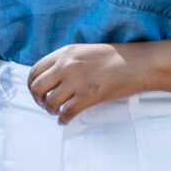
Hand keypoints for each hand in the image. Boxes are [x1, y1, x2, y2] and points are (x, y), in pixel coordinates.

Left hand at [25, 43, 146, 123]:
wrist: (139, 63)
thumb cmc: (115, 57)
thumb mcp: (85, 51)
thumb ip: (67, 61)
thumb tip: (52, 76)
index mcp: (65, 53)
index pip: (35, 70)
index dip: (31, 85)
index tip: (36, 92)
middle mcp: (67, 66)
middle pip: (37, 87)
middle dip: (38, 99)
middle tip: (45, 104)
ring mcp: (77, 81)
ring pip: (50, 102)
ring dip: (50, 110)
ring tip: (56, 112)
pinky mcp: (89, 96)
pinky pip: (67, 112)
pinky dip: (63, 119)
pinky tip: (65, 119)